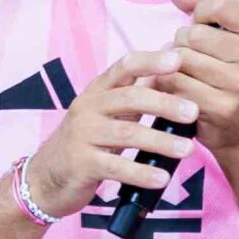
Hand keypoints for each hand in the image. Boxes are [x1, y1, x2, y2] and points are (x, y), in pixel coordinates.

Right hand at [21, 46, 200, 218]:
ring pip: (126, 134)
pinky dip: (141, 173)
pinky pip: (116, 167)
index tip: (178, 60)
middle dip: (164, 103)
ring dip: (160, 141)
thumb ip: (135, 98)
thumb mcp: (107, 114)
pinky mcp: (81, 164)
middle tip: (193, 112)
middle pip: (129, 98)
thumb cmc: (87, 142)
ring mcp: (82, 136)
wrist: (45, 177)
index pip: (125, 66)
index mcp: (98, 91)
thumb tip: (174, 75)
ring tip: (188, 149)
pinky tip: (162, 178)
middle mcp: (88, 108)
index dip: (151, 61)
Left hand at [160, 0, 238, 153]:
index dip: (201, 13)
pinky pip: (174, 84)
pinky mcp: (221, 108)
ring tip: (187, 73)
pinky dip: (168, 84)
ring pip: (180, 59)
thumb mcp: (225, 33)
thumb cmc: (232, 71)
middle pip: (193, 34)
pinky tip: (180, 90)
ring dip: (173, 64)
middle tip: (195, 57)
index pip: (219, 4)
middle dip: (183, 42)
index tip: (206, 26)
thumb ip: (197, 2)